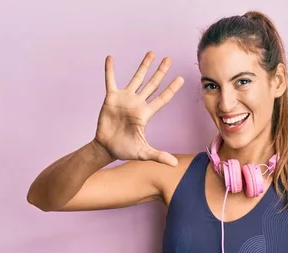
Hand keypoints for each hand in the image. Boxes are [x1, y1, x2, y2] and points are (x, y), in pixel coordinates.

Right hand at [94, 52, 183, 166]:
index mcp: (146, 114)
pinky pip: (110, 81)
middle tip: (169, 59)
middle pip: (152, 84)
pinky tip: (111, 58)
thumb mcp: (144, 153)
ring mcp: (125, 99)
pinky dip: (110, 70)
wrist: (106, 148)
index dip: (171, 89)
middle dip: (161, 72)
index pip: (162, 98)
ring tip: (151, 53)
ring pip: (136, 78)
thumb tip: (174, 164)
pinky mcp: (111, 98)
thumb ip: (159, 156)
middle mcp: (138, 103)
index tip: (181, 78)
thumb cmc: (125, 150)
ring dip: (143, 66)